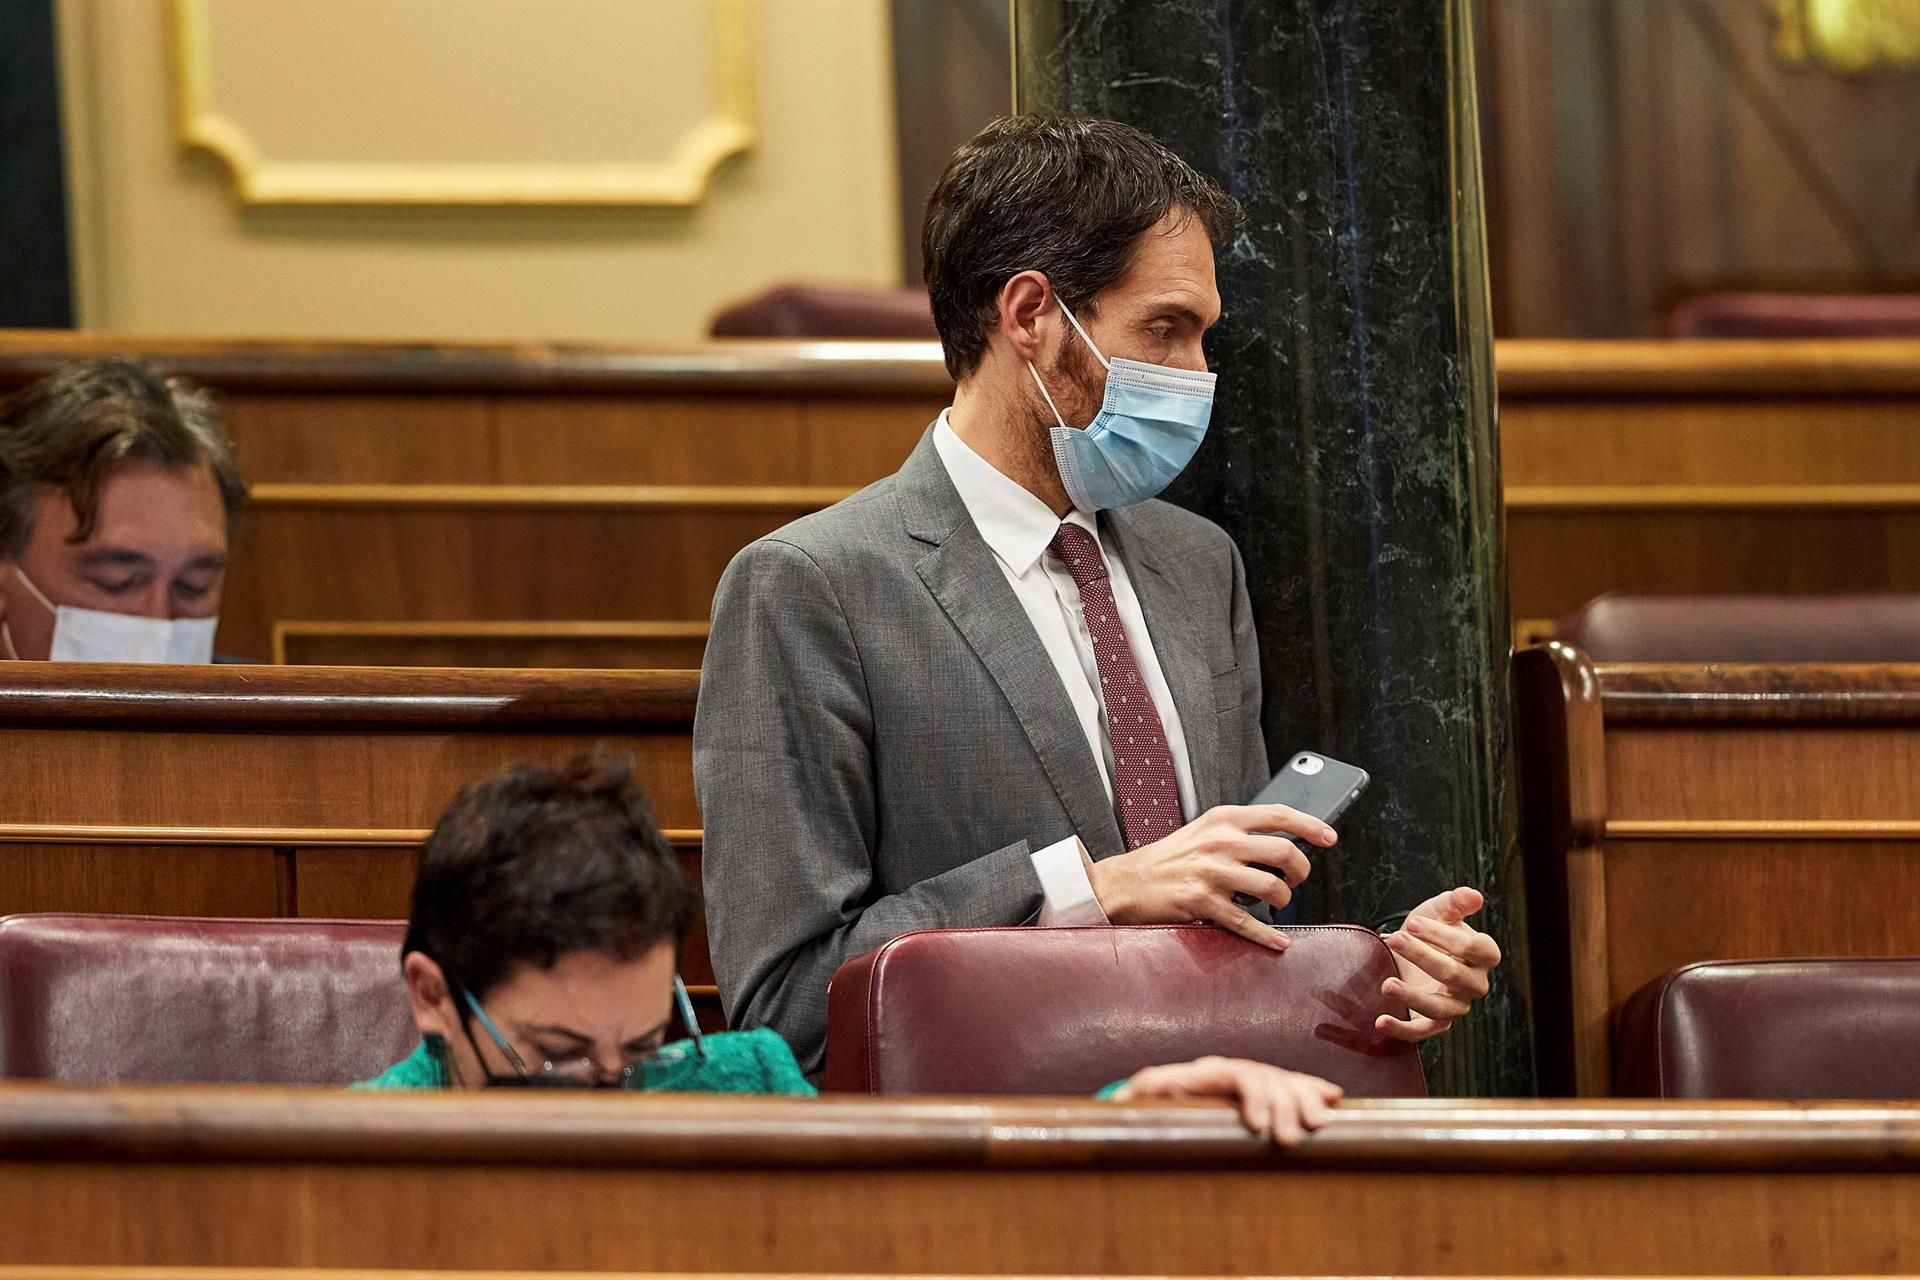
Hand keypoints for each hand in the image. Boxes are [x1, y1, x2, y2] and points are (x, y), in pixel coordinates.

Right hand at [1086, 804, 1337, 949]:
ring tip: (1277, 904)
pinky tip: (1279, 940)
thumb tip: (1282, 845)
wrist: (1126, 883)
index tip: (1330, 837)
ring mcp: (1212, 873)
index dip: (1311, 825)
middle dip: (1301, 871)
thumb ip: (1238, 832)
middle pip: (1284, 852)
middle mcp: (1220, 842)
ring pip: (1272, 888)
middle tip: (1297, 880)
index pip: (1279, 814)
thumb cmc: (1168, 859)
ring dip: (1285, 901)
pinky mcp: (1203, 903)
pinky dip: (1269, 936)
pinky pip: (1248, 923)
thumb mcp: (1203, 831)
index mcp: (1223, 819)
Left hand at [1110, 1056, 1343, 1146]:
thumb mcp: (1149, 1093)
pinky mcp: (1270, 1091)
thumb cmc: (1165, 1096)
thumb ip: (1139, 1095)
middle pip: (1269, 1080)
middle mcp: (1239, 1070)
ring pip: (1288, 1082)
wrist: (1180, 1091)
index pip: (1239, 1075)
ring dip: (1306, 1102)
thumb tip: (1118, 1100)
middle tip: (1289, 1141)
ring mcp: (1257, 1078)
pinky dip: (1315, 1090)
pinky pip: (1298, 1085)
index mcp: (1212, 1070)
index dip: (1253, 1098)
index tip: (1259, 1127)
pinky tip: (1335, 1098)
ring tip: (1320, 1126)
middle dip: (1283, 1108)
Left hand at [1376, 886, 1500, 1041]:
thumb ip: (1456, 902)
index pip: (1473, 947)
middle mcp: (1474, 983)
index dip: (1444, 936)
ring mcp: (1456, 1005)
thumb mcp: (1440, 911)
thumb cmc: (1430, 930)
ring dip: (1412, 997)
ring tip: (1387, 984)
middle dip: (1423, 957)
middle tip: (1396, 940)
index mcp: (1483, 954)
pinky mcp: (1435, 1022)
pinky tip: (1381, 1021)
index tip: (1412, 924)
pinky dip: (1402, 1030)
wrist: (1411, 950)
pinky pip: (1423, 1031)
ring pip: (1440, 1008)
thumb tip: (1474, 896)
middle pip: (1454, 974)